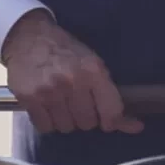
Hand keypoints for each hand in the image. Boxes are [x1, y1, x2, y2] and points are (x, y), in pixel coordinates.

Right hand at [0, 10, 142, 135]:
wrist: (27, 36)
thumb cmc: (65, 51)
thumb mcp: (92, 64)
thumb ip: (112, 97)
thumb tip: (137, 127)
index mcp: (93, 70)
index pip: (112, 113)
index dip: (110, 120)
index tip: (105, 118)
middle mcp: (73, 81)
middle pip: (87, 124)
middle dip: (83, 115)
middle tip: (75, 100)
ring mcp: (49, 91)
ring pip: (66, 127)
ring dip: (64, 119)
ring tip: (58, 100)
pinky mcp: (29, 98)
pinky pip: (45, 127)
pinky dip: (46, 120)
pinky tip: (44, 103)